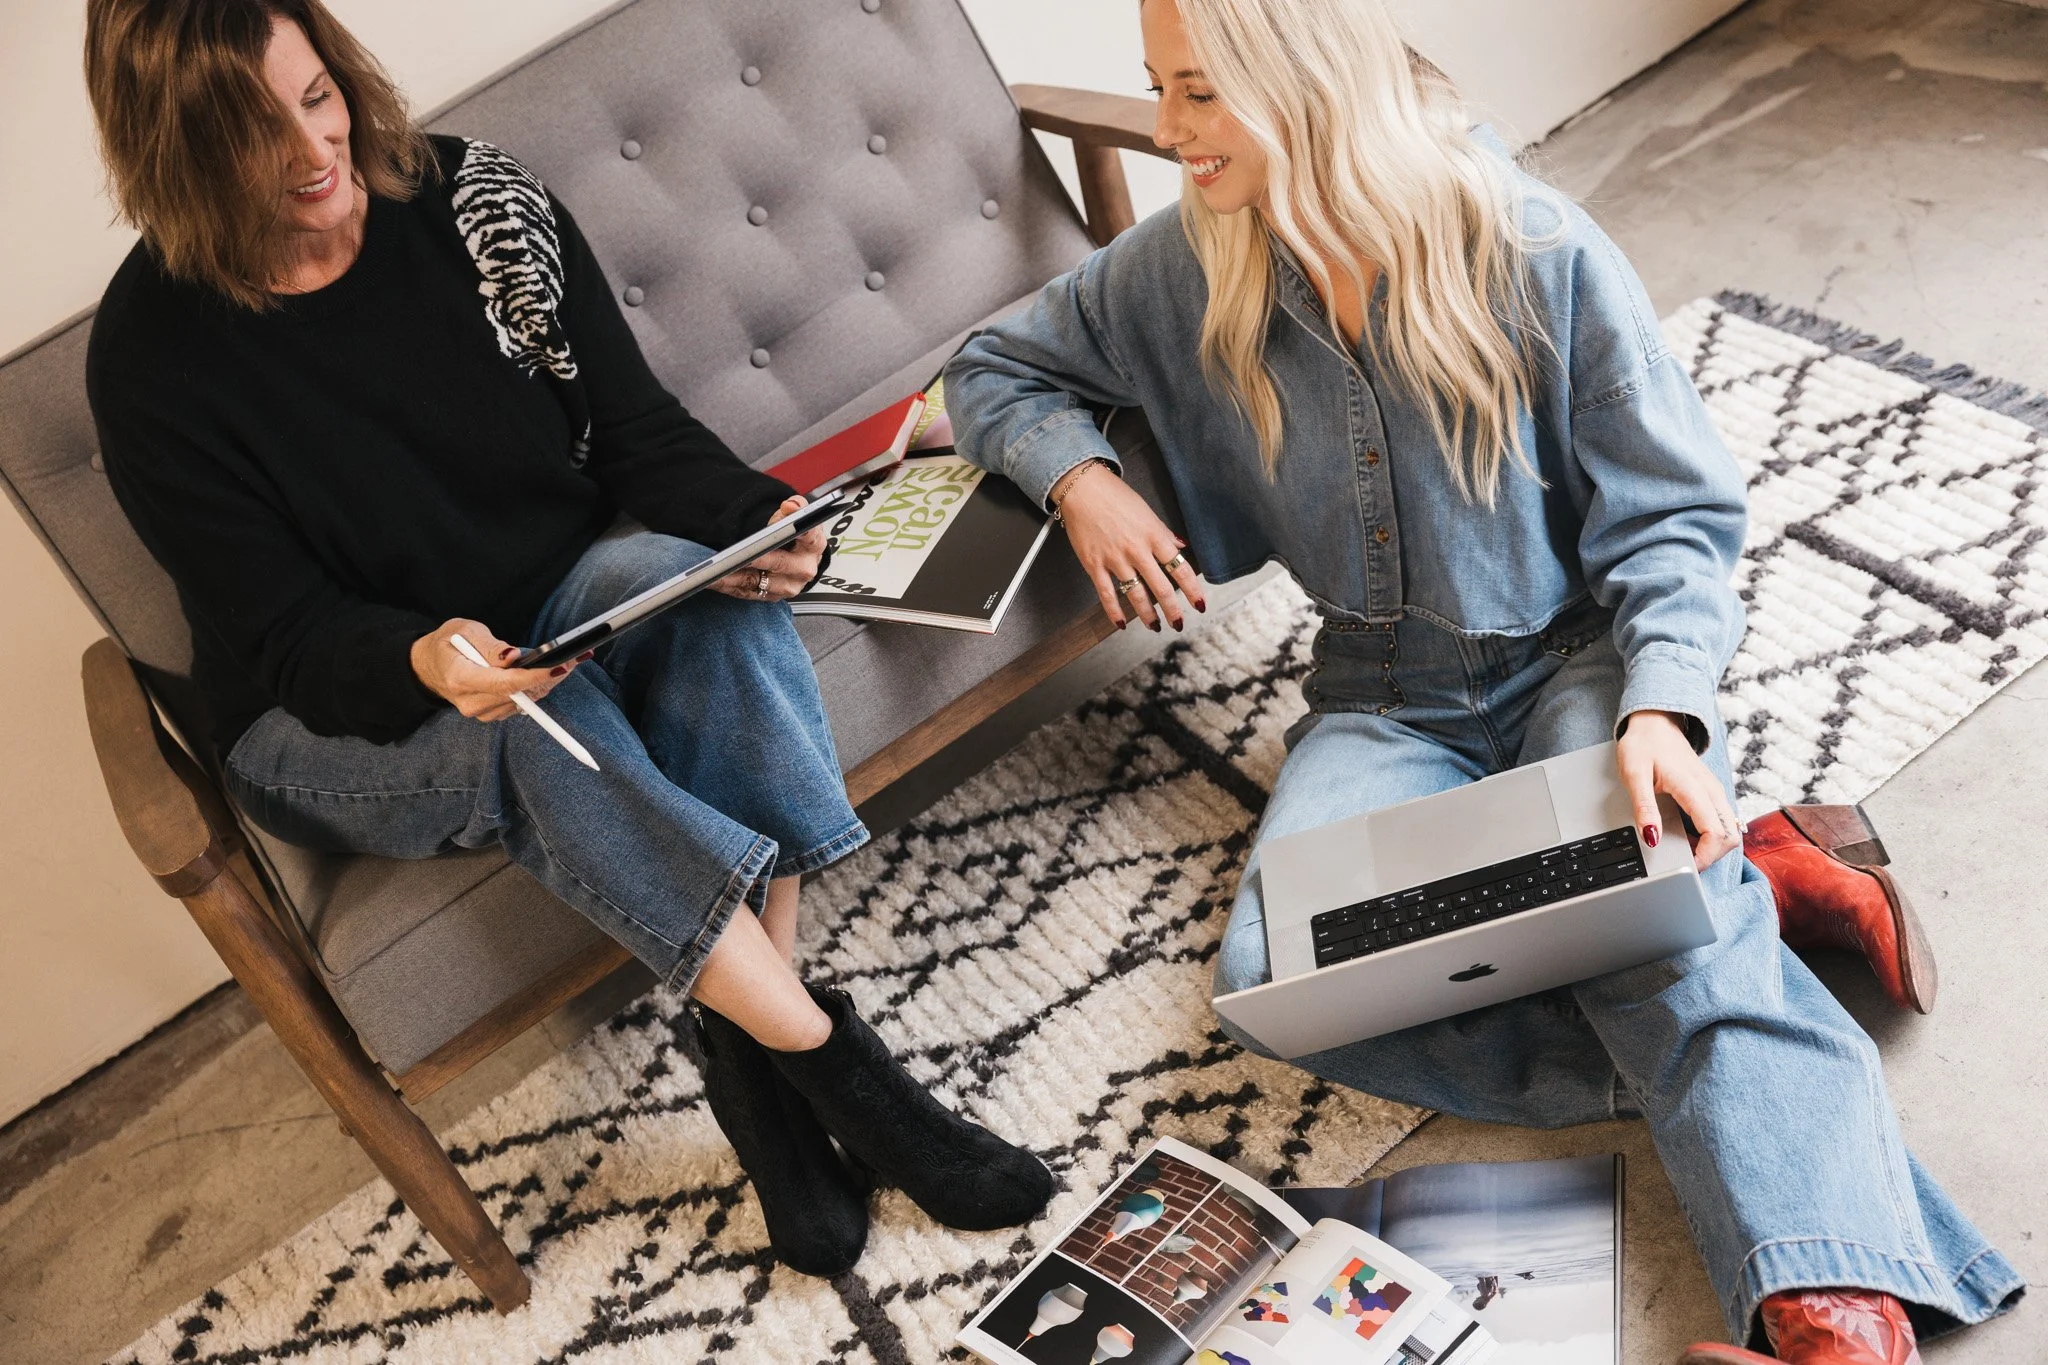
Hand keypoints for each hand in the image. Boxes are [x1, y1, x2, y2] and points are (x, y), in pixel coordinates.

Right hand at [410, 619, 583, 722]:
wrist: (428, 668)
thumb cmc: (446, 644)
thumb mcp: (463, 631)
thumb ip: (489, 645)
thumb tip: (514, 656)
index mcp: (461, 679)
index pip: (505, 683)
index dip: (535, 676)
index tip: (560, 666)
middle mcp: (471, 702)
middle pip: (520, 694)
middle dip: (551, 676)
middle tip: (578, 657)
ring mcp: (482, 712)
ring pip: (526, 700)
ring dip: (549, 682)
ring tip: (571, 661)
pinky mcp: (492, 714)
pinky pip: (522, 703)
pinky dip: (538, 688)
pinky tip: (552, 673)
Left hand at [711, 496, 826, 601]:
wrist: (796, 556)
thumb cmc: (794, 536)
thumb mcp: (795, 516)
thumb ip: (794, 506)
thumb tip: (790, 506)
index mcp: (814, 545)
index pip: (809, 536)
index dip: (801, 532)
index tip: (786, 528)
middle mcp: (804, 569)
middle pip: (778, 563)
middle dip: (755, 559)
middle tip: (734, 555)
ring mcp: (790, 586)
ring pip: (759, 581)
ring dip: (734, 577)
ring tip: (714, 570)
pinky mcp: (774, 596)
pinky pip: (748, 593)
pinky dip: (730, 586)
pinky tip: (715, 580)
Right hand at [1051, 461, 1206, 630]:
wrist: (1082, 488)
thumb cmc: (1114, 496)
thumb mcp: (1147, 511)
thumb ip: (1164, 532)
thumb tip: (1181, 546)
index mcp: (1154, 535)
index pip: (1180, 568)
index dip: (1192, 589)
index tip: (1199, 604)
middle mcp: (1137, 550)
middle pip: (1160, 587)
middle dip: (1172, 610)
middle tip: (1178, 623)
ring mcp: (1115, 559)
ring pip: (1135, 595)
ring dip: (1147, 615)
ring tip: (1155, 626)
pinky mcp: (1094, 564)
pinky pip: (1106, 594)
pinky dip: (1114, 612)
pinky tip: (1121, 623)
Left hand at [1616, 710, 1742, 870]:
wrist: (1655, 723)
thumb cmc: (1643, 746)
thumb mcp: (1633, 775)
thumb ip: (1644, 807)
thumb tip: (1652, 838)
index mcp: (1695, 788)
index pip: (1716, 833)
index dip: (1704, 857)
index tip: (1686, 867)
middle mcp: (1712, 791)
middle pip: (1731, 836)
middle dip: (1712, 856)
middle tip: (1685, 862)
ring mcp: (1715, 792)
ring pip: (1731, 830)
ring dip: (1713, 847)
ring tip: (1685, 850)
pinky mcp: (1713, 793)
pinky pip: (1723, 822)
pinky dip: (1711, 837)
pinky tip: (1690, 838)